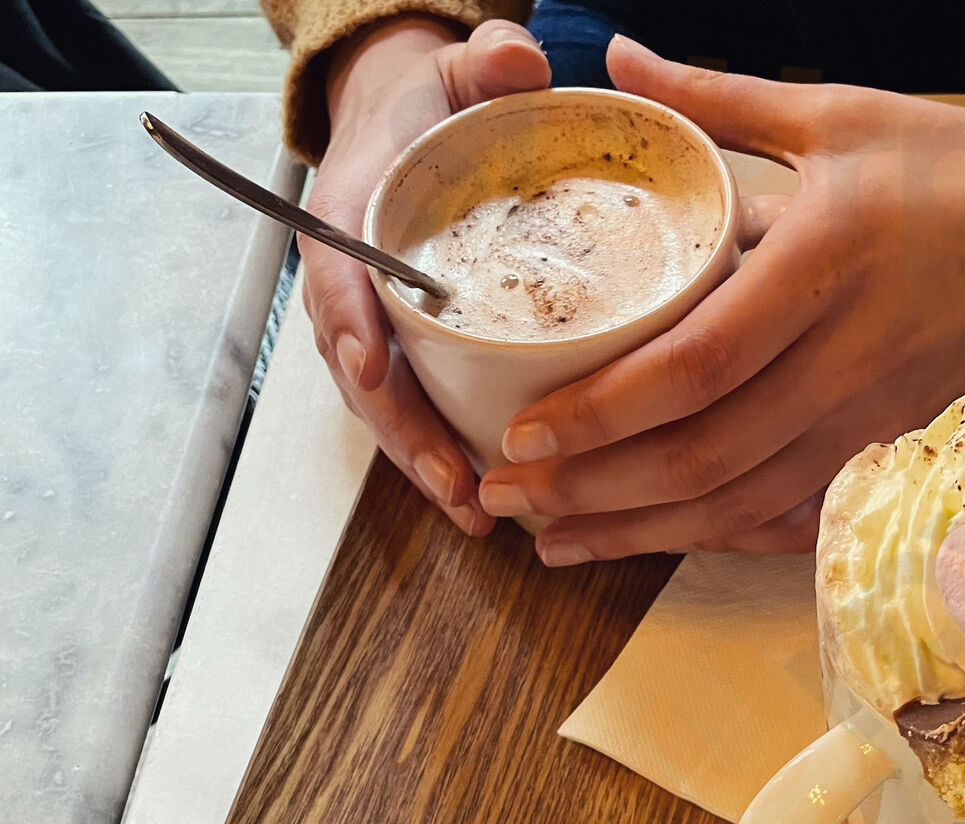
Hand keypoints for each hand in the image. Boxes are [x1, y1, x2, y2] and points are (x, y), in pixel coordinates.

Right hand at [304, 17, 549, 535]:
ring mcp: (374, 330)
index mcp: (352, 218)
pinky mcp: (404, 358)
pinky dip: (441, 459)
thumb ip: (482, 64)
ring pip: (387, 411)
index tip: (376, 373)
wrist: (407, 135)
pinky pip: (414, 413)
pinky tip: (484, 503)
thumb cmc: (429, 113)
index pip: (341, 279)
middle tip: (456, 488)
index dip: (354, 327)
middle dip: (406, 436)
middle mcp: (353, 285)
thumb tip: (518, 61)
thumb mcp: (453, 73)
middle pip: (364, 375)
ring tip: (477, 516)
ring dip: (426, 467)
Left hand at [479, 36, 964, 563]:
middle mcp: (845, 359)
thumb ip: (715, 99)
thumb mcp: (835, 115)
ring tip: (554, 543)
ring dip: (639, 532)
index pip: (698, 365)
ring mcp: (866, 416)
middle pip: (704, 456)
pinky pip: (784, 511)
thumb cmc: (951, 166)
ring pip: (738, 503)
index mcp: (824, 265)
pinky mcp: (877, 443)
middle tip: (506, 502)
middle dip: (595, 491)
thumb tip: (614, 58)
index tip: (524, 433)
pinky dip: (710, 537)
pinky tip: (648, 544)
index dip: (605, 411)